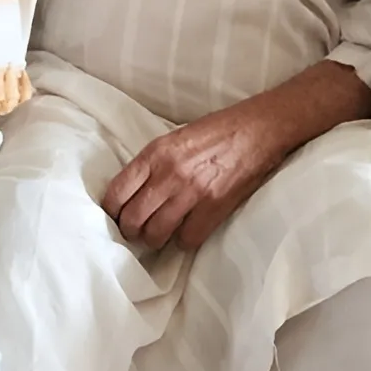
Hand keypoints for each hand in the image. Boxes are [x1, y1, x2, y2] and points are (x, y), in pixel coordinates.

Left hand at [102, 105, 287, 250]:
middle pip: (132, 219)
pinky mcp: (214, 208)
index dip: (111, 211)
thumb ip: (153, 163)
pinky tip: (186, 232)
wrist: (259, 129)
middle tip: (135, 231)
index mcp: (155, 153)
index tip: (115, 216)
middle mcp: (169, 174)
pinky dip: (183, 241)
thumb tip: (133, 191)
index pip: (117, 192)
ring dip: (153, 240)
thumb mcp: (175, 137)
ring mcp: (192, 193)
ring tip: (158, 236)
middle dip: (130, 230)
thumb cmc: (218, 131)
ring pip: (155, 234)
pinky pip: (187, 240)